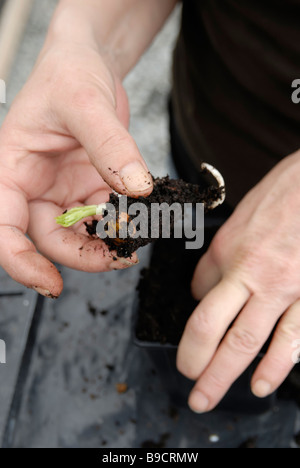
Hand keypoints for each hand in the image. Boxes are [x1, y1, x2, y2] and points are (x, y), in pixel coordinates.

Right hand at [0, 42, 151, 297]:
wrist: (89, 61)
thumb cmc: (70, 72)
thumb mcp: (85, 103)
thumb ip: (110, 146)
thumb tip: (137, 189)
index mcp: (11, 169)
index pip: (3, 226)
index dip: (19, 260)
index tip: (50, 283)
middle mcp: (34, 187)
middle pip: (49, 239)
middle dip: (84, 254)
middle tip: (123, 255)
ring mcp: (63, 191)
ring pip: (80, 234)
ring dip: (107, 242)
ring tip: (138, 235)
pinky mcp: (90, 188)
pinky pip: (105, 217)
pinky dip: (122, 224)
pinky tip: (143, 218)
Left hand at [177, 149, 299, 411]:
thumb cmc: (285, 193)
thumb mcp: (241, 217)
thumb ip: (222, 256)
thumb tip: (205, 288)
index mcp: (228, 250)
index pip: (199, 296)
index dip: (193, 317)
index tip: (193, 337)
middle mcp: (249, 272)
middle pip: (212, 328)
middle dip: (197, 364)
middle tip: (189, 388)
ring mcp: (283, 286)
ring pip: (248, 340)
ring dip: (226, 375)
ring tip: (210, 397)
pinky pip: (293, 337)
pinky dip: (276, 365)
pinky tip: (263, 383)